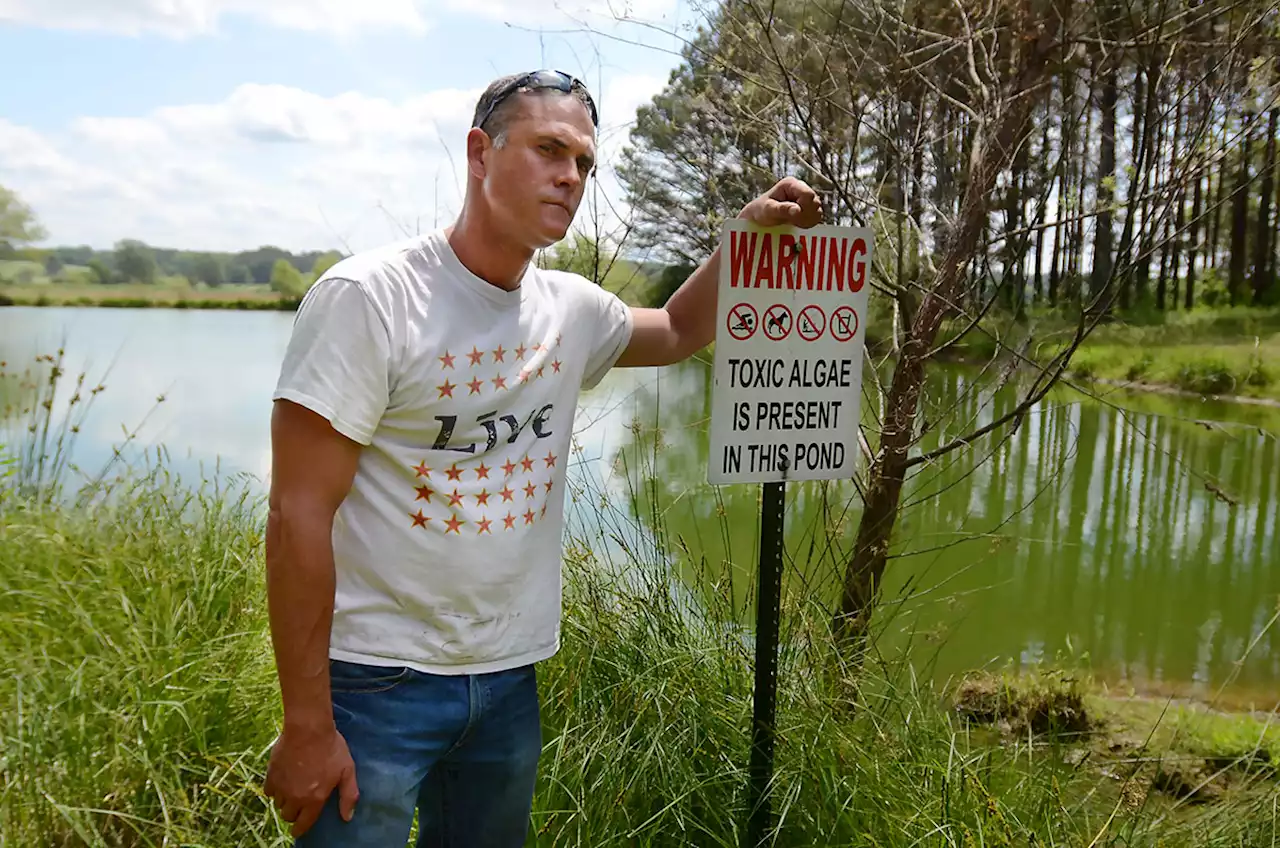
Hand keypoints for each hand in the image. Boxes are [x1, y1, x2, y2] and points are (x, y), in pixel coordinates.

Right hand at [263, 722, 358, 836]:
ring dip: (285, 801)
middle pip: (288, 816)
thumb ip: (348, 795)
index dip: (300, 830)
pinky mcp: (270, 775)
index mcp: (314, 800)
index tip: (298, 830)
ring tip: (293, 790)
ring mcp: (281, 787)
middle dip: (294, 813)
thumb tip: (347, 817)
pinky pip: (269, 791)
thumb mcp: (347, 771)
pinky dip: (275, 790)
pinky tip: (283, 781)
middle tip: (300, 803)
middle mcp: (295, 798)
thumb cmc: (331, 748)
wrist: (308, 729)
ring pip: (278, 804)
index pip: (303, 824)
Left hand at [739, 177, 823, 228]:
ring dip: (807, 220)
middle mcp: (801, 189)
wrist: (757, 219)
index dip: (804, 207)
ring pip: (818, 211)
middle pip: (815, 203)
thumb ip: (783, 209)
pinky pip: (816, 218)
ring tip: (793, 223)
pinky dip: (808, 224)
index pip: (808, 194)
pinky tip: (797, 225)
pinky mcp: (808, 209)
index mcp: (791, 184)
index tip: (793, 216)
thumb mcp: (768, 210)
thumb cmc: (760, 211)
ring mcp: (805, 199)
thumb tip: (798, 210)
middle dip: (805, 215)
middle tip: (791, 221)